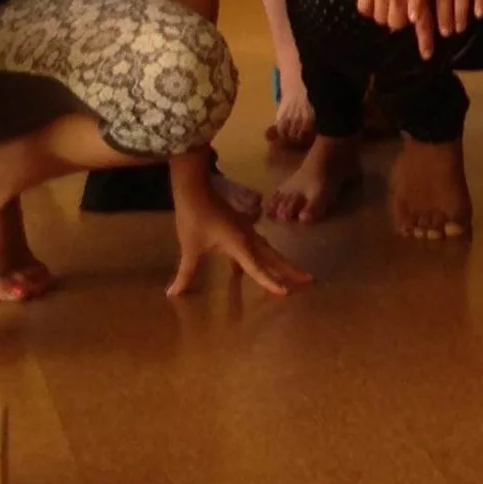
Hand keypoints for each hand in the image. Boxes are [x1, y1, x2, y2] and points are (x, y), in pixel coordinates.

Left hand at [167, 159, 311, 301]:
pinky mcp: (240, 228)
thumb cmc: (194, 218)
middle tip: (310, 281)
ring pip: (269, 251)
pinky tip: (256, 266)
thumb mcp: (190, 248)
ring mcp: (247, 231)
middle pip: (274, 257)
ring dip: (281, 263)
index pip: (258, 268)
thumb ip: (185, 273)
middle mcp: (249, 238)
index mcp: (239, 244)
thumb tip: (172, 294)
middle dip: (291, 270)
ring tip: (293, 275)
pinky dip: (262, 258)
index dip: (271, 282)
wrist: (195, 189)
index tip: (286, 293)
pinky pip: (257, 247)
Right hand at [357, 0, 431, 37]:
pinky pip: (365, 8)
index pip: (422, 21)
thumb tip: (434, 12)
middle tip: (405, 12)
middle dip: (402, 22)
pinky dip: (370, 8)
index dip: (425, 40)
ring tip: (392, 3)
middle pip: (397, 24)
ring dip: (387, 15)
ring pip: (381, 18)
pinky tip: (377, 0)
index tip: (427, 55)